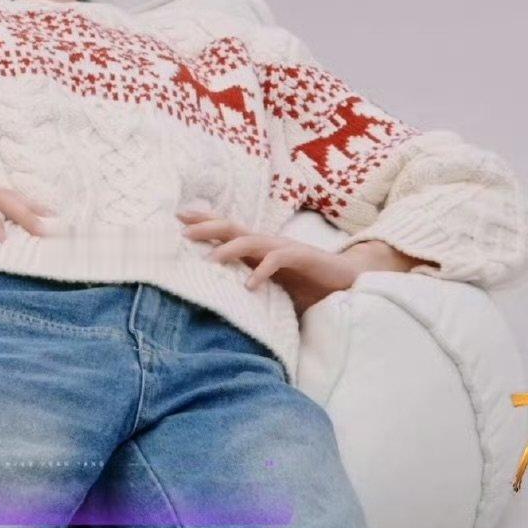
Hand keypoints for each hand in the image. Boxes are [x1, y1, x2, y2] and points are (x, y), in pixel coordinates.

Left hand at [176, 208, 417, 313]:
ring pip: (251, 239)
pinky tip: (249, 286)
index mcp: (259, 248)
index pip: (227, 230)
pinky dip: (263, 271)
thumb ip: (250, 291)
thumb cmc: (309, 287)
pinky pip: (279, 259)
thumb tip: (218, 307)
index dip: (204, 222)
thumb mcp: (273, 290)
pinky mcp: (303, 257)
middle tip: (182, 231)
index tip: (177, 219)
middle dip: (207, 226)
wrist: (350, 282)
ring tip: (209, 260)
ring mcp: (285, 248)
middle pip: (233, 227)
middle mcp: (269, 243)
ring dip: (229, 248)